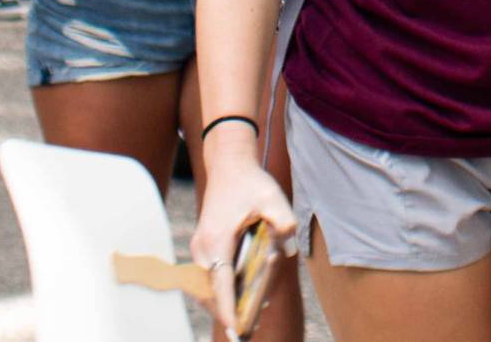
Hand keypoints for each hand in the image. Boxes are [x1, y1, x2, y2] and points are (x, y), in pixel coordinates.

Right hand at [188, 140, 296, 341]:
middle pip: (215, 291)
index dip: (228, 310)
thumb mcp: (272, 197)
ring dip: (229, 300)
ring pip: (212, 286)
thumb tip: (290, 249)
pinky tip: (247, 291)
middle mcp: (203, 248)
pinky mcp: (204, 248)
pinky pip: (213, 276)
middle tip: (255, 323)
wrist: (229, 165)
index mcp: (217, 240)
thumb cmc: (250, 183)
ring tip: (254, 310)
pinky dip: (226, 287)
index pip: (221, 284)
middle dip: (233, 309)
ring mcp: (200, 249)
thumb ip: (283, 221)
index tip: (235, 330)